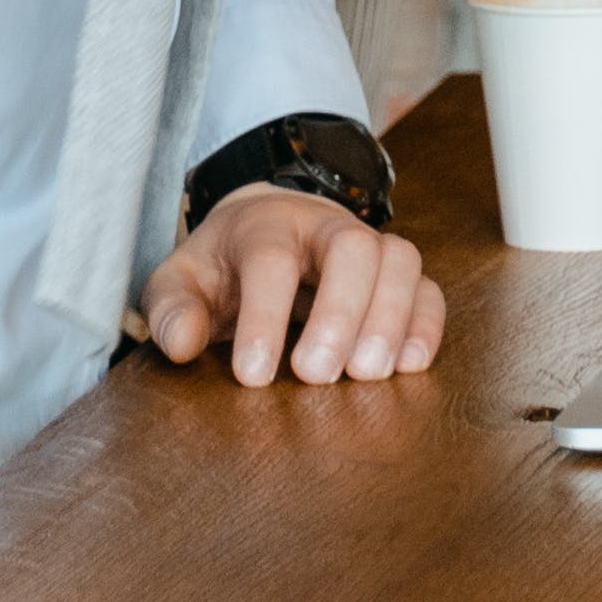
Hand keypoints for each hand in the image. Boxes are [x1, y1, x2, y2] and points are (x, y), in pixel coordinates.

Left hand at [142, 183, 442, 389]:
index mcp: (265, 226)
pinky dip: (426, 325)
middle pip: (351, 248)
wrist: (267, 227)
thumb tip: (182, 345)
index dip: (264, 317)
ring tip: (367, 373)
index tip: (254, 375)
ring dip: (390, 318)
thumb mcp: (180, 280)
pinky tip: (409, 366)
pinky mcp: (398, 275)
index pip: (270, 260)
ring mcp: (371, 247)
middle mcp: (326, 227)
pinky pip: (428, 288)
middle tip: (316, 375)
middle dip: (339, 312)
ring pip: (400, 260)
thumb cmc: (223, 267)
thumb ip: (172, 309)